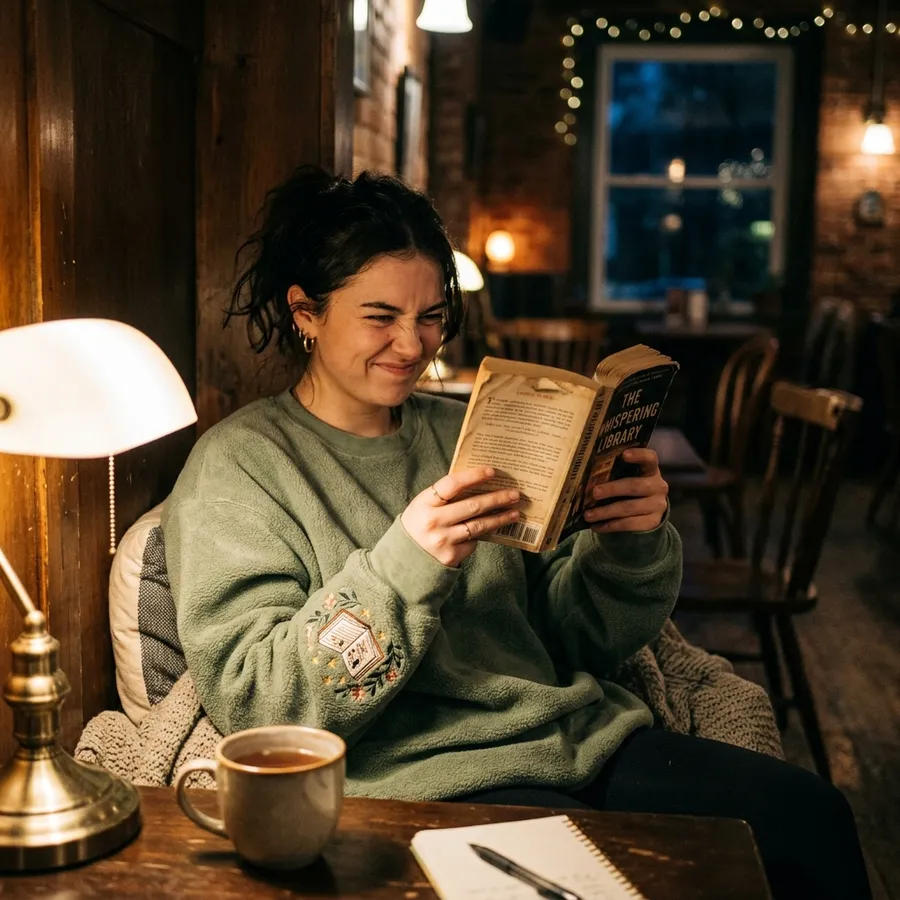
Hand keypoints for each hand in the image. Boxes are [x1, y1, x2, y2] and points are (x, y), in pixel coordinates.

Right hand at [401, 467, 519, 566]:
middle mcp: (434, 521)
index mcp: (425, 503)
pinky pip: (474, 541)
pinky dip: (484, 534)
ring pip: (479, 526)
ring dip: (500, 518)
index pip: (452, 484)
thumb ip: (445, 496)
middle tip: (514, 494)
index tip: (492, 471)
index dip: (473, 476)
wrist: (405, 559)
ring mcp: (443, 540)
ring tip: (515, 512)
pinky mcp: (452, 555)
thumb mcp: (424, 506)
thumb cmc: (420, 525)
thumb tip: (479, 483)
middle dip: (497, 498)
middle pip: (472, 506)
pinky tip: (495, 528)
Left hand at [584, 448, 667, 533]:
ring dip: (606, 512)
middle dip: (613, 489)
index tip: (624, 454)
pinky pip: (629, 524)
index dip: (639, 455)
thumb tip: (585, 474)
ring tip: (588, 515)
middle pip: (635, 486)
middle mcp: (658, 486)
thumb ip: (614, 472)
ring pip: (629, 508)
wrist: (647, 511)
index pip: (650, 458)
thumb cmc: (629, 487)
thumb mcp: (626, 477)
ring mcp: (657, 505)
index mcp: (651, 469)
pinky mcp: (653, 522)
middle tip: (594, 492)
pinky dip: (610, 525)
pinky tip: (596, 527)